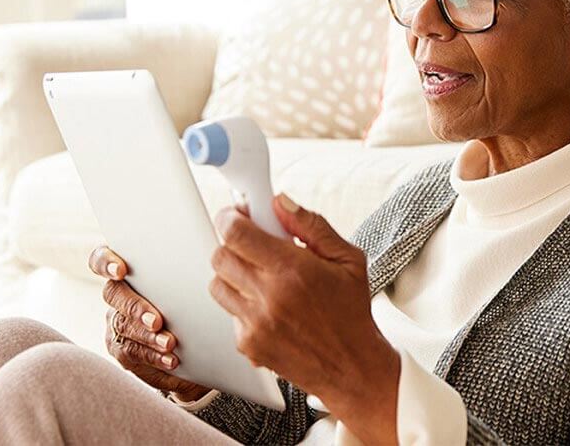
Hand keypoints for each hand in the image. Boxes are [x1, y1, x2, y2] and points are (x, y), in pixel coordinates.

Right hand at [89, 246, 212, 401]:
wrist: (197, 342)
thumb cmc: (191, 302)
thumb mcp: (189, 284)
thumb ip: (186, 274)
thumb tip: (210, 266)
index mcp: (129, 271)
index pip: (101, 259)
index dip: (105, 262)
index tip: (120, 271)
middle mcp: (117, 295)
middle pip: (113, 294)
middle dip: (135, 307)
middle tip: (156, 321)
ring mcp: (116, 322)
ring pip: (122, 326)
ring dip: (146, 336)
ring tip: (169, 344)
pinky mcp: (122, 349)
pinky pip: (131, 353)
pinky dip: (153, 357)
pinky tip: (170, 360)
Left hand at [209, 193, 399, 444]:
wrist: (352, 368)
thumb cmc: (351, 312)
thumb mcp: (348, 260)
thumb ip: (312, 226)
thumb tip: (280, 201)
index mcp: (293, 270)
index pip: (236, 233)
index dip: (230, 217)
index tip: (237, 214)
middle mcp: (269, 297)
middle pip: (219, 255)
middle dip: (232, 244)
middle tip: (252, 245)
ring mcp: (255, 324)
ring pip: (217, 284)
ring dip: (233, 274)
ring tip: (261, 277)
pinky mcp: (248, 345)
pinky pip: (228, 312)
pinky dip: (242, 305)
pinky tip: (268, 306)